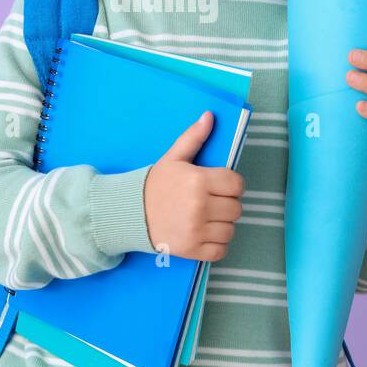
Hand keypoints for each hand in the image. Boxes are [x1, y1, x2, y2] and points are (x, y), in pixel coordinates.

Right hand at [143, 111, 243, 261]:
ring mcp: (196, 231)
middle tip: (210, 202)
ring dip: (222, 225)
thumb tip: (210, 116)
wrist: (130, 212)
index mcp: (198, 180)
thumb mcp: (173, 158)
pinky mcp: (192, 250)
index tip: (219, 186)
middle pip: (236, 208)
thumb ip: (194, 137)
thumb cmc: (155, 184)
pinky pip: (221, 250)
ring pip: (230, 230)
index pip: (237, 184)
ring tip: (206, 218)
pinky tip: (203, 233)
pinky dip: (216, 244)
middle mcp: (199, 206)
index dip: (231, 184)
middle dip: (226, 204)